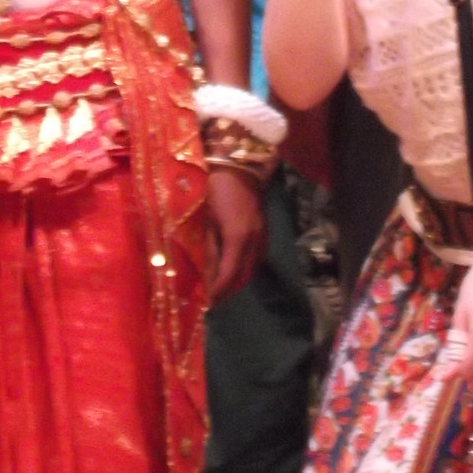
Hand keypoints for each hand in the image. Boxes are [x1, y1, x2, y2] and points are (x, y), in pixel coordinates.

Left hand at [206, 168, 264, 301]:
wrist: (241, 170)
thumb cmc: (218, 193)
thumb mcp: (209, 223)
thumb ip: (210, 252)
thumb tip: (208, 278)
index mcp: (237, 239)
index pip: (229, 275)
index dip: (219, 291)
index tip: (209, 302)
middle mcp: (254, 242)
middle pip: (244, 277)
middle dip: (229, 290)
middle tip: (214, 298)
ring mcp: (262, 238)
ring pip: (252, 270)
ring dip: (239, 282)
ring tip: (223, 286)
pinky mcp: (265, 234)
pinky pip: (257, 260)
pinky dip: (246, 270)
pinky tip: (236, 270)